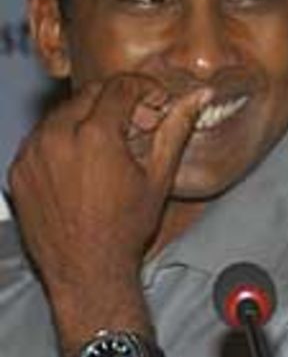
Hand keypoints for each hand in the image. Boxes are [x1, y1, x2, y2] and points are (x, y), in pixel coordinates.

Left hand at [7, 74, 210, 293]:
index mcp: (95, 136)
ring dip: (89, 117)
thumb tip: (200, 96)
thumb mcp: (159, 177)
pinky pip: (41, 137)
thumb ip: (176, 128)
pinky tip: (84, 160)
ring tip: (111, 143)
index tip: (156, 101)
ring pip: (63, 113)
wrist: (86, 270)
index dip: (145, 88)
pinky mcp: (18, 170)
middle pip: (90, 94)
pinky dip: (64, 138)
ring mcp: (32, 154)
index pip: (120, 86)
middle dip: (118, 100)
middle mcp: (57, 138)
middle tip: (139, 123)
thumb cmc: (125, 228)